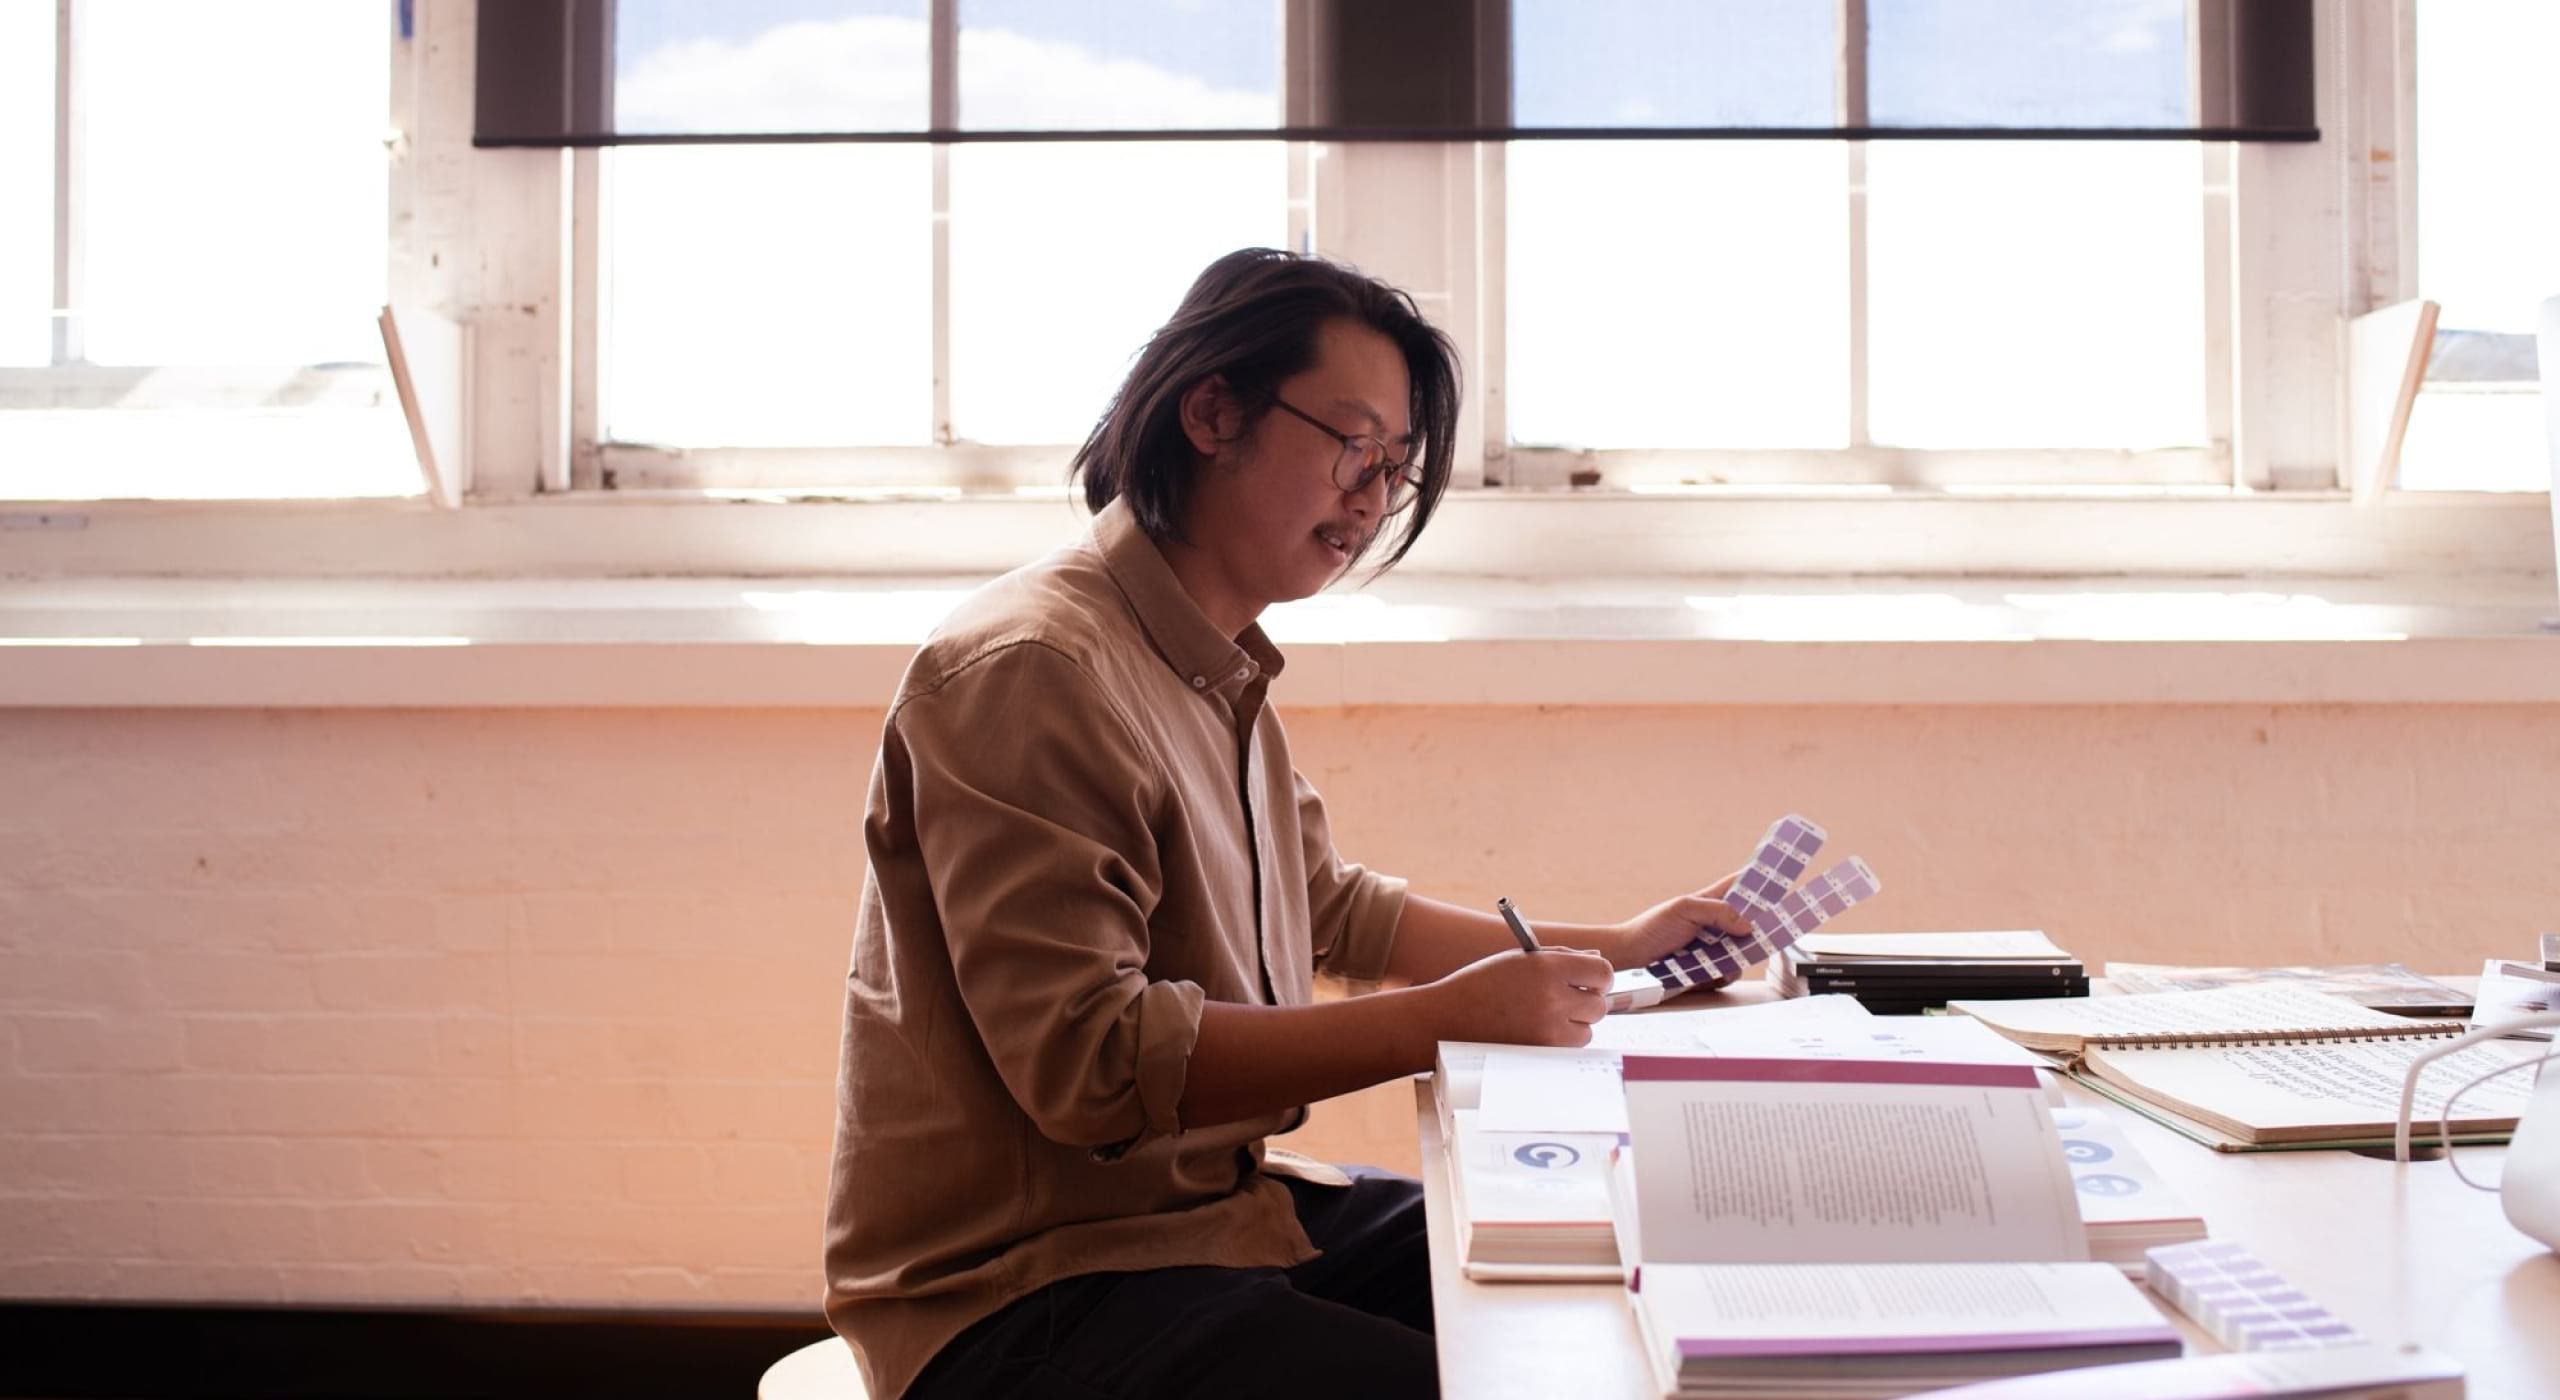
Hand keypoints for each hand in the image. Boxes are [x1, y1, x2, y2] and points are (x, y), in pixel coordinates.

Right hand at [1420, 946, 1615, 1047]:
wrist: (1447, 1018)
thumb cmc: (1483, 984)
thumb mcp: (1520, 960)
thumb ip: (1562, 957)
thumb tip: (1597, 961)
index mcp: (1546, 967)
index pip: (1602, 972)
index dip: (1600, 977)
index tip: (1591, 981)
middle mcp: (1551, 998)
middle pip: (1599, 1004)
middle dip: (1588, 1002)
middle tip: (1568, 1000)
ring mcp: (1547, 1030)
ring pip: (1587, 1030)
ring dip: (1574, 1025)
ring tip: (1544, 1017)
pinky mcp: (1540, 1053)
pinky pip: (1569, 1048)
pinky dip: (1560, 1042)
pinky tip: (1535, 1031)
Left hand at [1591, 872, 1758, 977]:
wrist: (1631, 955)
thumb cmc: (1653, 927)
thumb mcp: (1685, 909)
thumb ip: (1718, 911)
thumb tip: (1748, 924)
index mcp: (1712, 899)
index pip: (1742, 885)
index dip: (1762, 883)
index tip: (1783, 884)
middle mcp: (1716, 922)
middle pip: (1750, 922)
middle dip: (1758, 931)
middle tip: (1761, 938)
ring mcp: (1713, 945)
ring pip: (1742, 950)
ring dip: (1736, 957)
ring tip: (1718, 962)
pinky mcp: (1708, 966)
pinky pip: (1728, 971)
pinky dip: (1723, 974)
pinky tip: (1711, 974)